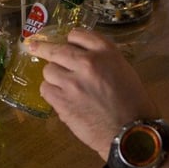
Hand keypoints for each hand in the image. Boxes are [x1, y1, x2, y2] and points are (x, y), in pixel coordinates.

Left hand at [31, 29, 158, 157]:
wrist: (131, 133)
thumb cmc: (133, 102)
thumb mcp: (123, 70)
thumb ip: (102, 59)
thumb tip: (80, 57)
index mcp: (106, 52)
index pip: (78, 34)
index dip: (70, 39)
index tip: (65, 42)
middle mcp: (87, 62)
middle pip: (56, 49)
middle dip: (44, 48)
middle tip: (34, 47)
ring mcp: (72, 82)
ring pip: (48, 69)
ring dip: (53, 75)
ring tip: (61, 84)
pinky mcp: (62, 101)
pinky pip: (46, 89)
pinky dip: (50, 91)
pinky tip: (59, 96)